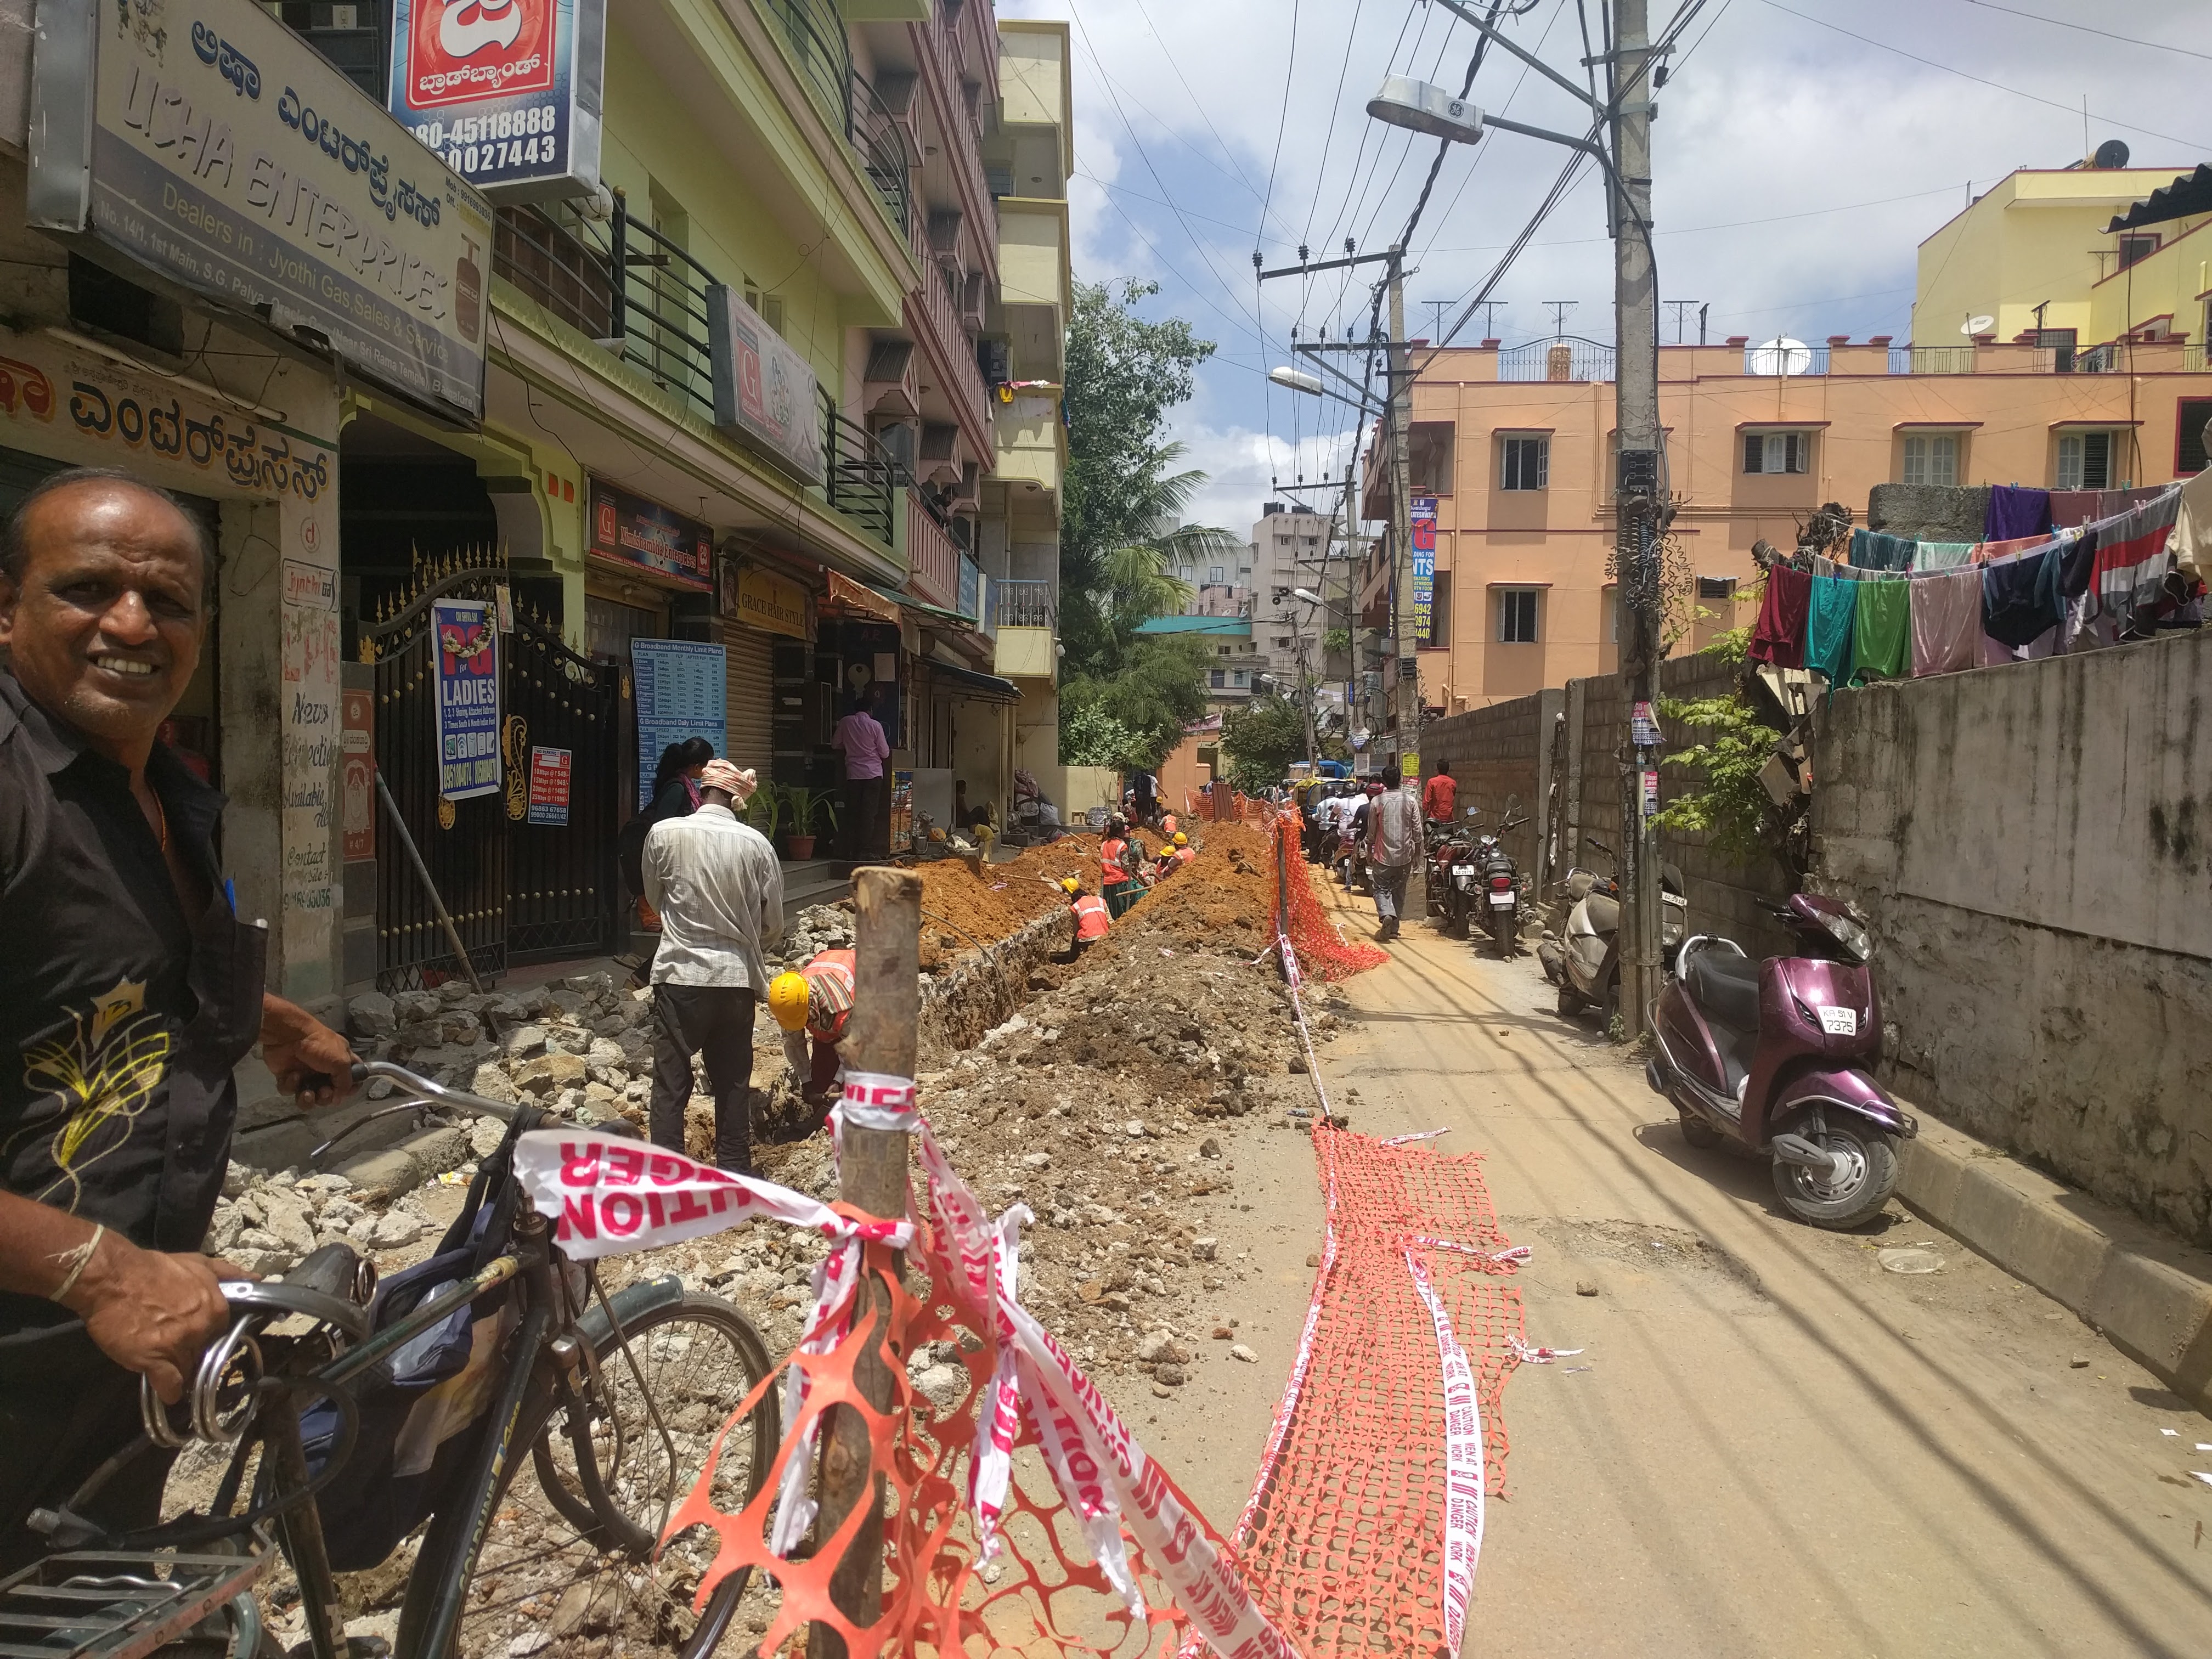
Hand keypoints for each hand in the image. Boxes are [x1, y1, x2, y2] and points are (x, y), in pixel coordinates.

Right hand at [61, 1236, 231, 1403]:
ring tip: (163, 1363)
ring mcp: (179, 1346)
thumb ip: (228, 1273)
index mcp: (216, 1309)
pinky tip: (164, 1390)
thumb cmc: (153, 1268)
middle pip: (204, 1354)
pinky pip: (170, 1387)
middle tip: (172, 1347)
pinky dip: (168, 1391)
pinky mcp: (155, 1361)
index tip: (191, 1338)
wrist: (113, 1278)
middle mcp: (202, 1329)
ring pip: (189, 1372)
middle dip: (191, 1354)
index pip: (219, 1335)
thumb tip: (256, 1280)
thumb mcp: (198, 1263)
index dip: (204, 1338)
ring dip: (178, 1371)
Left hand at [261, 994, 357, 1106]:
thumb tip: (338, 1099)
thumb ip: (345, 1083)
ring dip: (308, 1099)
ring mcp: (305, 1075)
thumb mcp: (341, 1061)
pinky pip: (289, 1090)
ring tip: (306, 1093)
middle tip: (323, 1091)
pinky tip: (292, 1075)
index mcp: (341, 1062)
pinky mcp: (287, 1077)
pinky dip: (291, 1086)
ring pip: (309, 1097)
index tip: (345, 1093)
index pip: (352, 1078)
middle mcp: (324, 1070)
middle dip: (326, 1097)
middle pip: (329, 1093)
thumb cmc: (319, 1045)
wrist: (288, 1035)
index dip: (350, 1089)